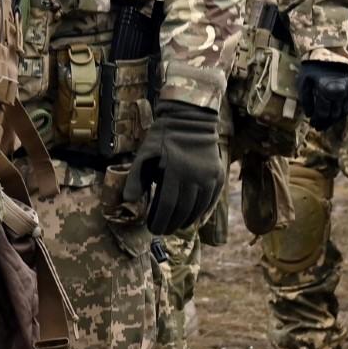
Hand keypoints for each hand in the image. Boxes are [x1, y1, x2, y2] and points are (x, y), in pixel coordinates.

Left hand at [123, 99, 222, 234]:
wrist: (191, 117)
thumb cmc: (164, 136)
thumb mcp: (146, 152)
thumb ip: (136, 177)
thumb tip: (129, 201)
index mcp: (175, 170)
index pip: (167, 205)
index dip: (160, 220)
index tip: (153, 228)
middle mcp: (195, 175)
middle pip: (183, 209)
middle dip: (172, 224)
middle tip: (163, 231)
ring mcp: (209, 176)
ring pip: (199, 208)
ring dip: (187, 221)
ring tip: (177, 227)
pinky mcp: (218, 175)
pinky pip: (212, 200)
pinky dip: (204, 213)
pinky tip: (195, 221)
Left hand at [297, 59, 347, 129]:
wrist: (328, 51)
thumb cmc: (312, 67)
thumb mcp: (303, 83)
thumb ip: (306, 101)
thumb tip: (310, 115)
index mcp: (327, 89)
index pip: (323, 113)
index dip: (317, 121)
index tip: (313, 124)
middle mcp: (342, 90)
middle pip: (334, 114)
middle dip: (326, 122)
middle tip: (319, 126)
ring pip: (344, 111)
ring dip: (335, 118)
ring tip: (327, 121)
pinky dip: (345, 110)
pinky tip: (338, 113)